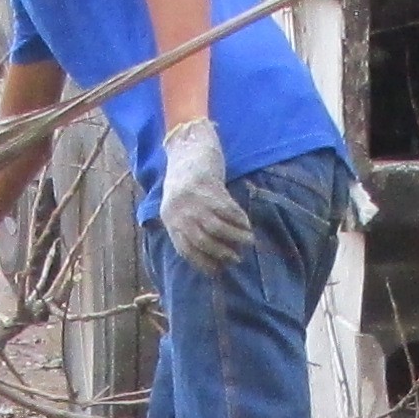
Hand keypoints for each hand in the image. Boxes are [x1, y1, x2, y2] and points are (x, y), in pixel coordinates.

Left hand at [158, 119, 255, 270]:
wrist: (188, 147)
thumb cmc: (186, 179)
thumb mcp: (179, 204)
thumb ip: (186, 224)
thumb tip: (209, 251)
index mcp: (170, 218)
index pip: (186, 249)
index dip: (204, 262)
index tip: (219, 270)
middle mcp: (180, 211)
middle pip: (203, 241)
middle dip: (222, 253)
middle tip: (237, 259)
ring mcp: (194, 199)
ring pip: (217, 228)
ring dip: (236, 238)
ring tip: (248, 241)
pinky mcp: (209, 187)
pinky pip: (228, 210)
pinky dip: (240, 220)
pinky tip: (247, 224)